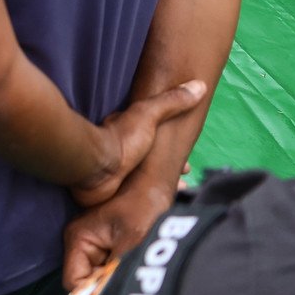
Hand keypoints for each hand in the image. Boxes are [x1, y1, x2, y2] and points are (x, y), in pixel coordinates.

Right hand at [63, 168, 179, 289]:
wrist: (159, 178)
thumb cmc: (144, 204)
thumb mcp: (132, 240)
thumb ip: (115, 271)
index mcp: (78, 239)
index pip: (75, 283)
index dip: (94, 294)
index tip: (118, 293)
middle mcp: (81, 242)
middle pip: (88, 280)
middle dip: (109, 285)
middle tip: (133, 281)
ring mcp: (95, 242)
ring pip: (103, 275)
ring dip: (120, 277)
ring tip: (140, 270)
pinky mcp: (110, 243)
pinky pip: (113, 266)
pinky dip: (127, 269)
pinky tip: (143, 264)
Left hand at [71, 78, 205, 208]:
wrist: (95, 169)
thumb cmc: (120, 138)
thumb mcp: (148, 115)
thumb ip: (171, 102)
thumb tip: (199, 85)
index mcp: (130, 134)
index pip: (156, 142)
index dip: (173, 152)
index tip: (188, 163)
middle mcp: (123, 153)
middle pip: (151, 163)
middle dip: (169, 171)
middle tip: (186, 180)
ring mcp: (118, 174)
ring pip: (144, 181)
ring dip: (161, 186)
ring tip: (179, 192)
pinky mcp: (115, 194)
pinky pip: (136, 198)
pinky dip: (149, 202)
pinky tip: (158, 208)